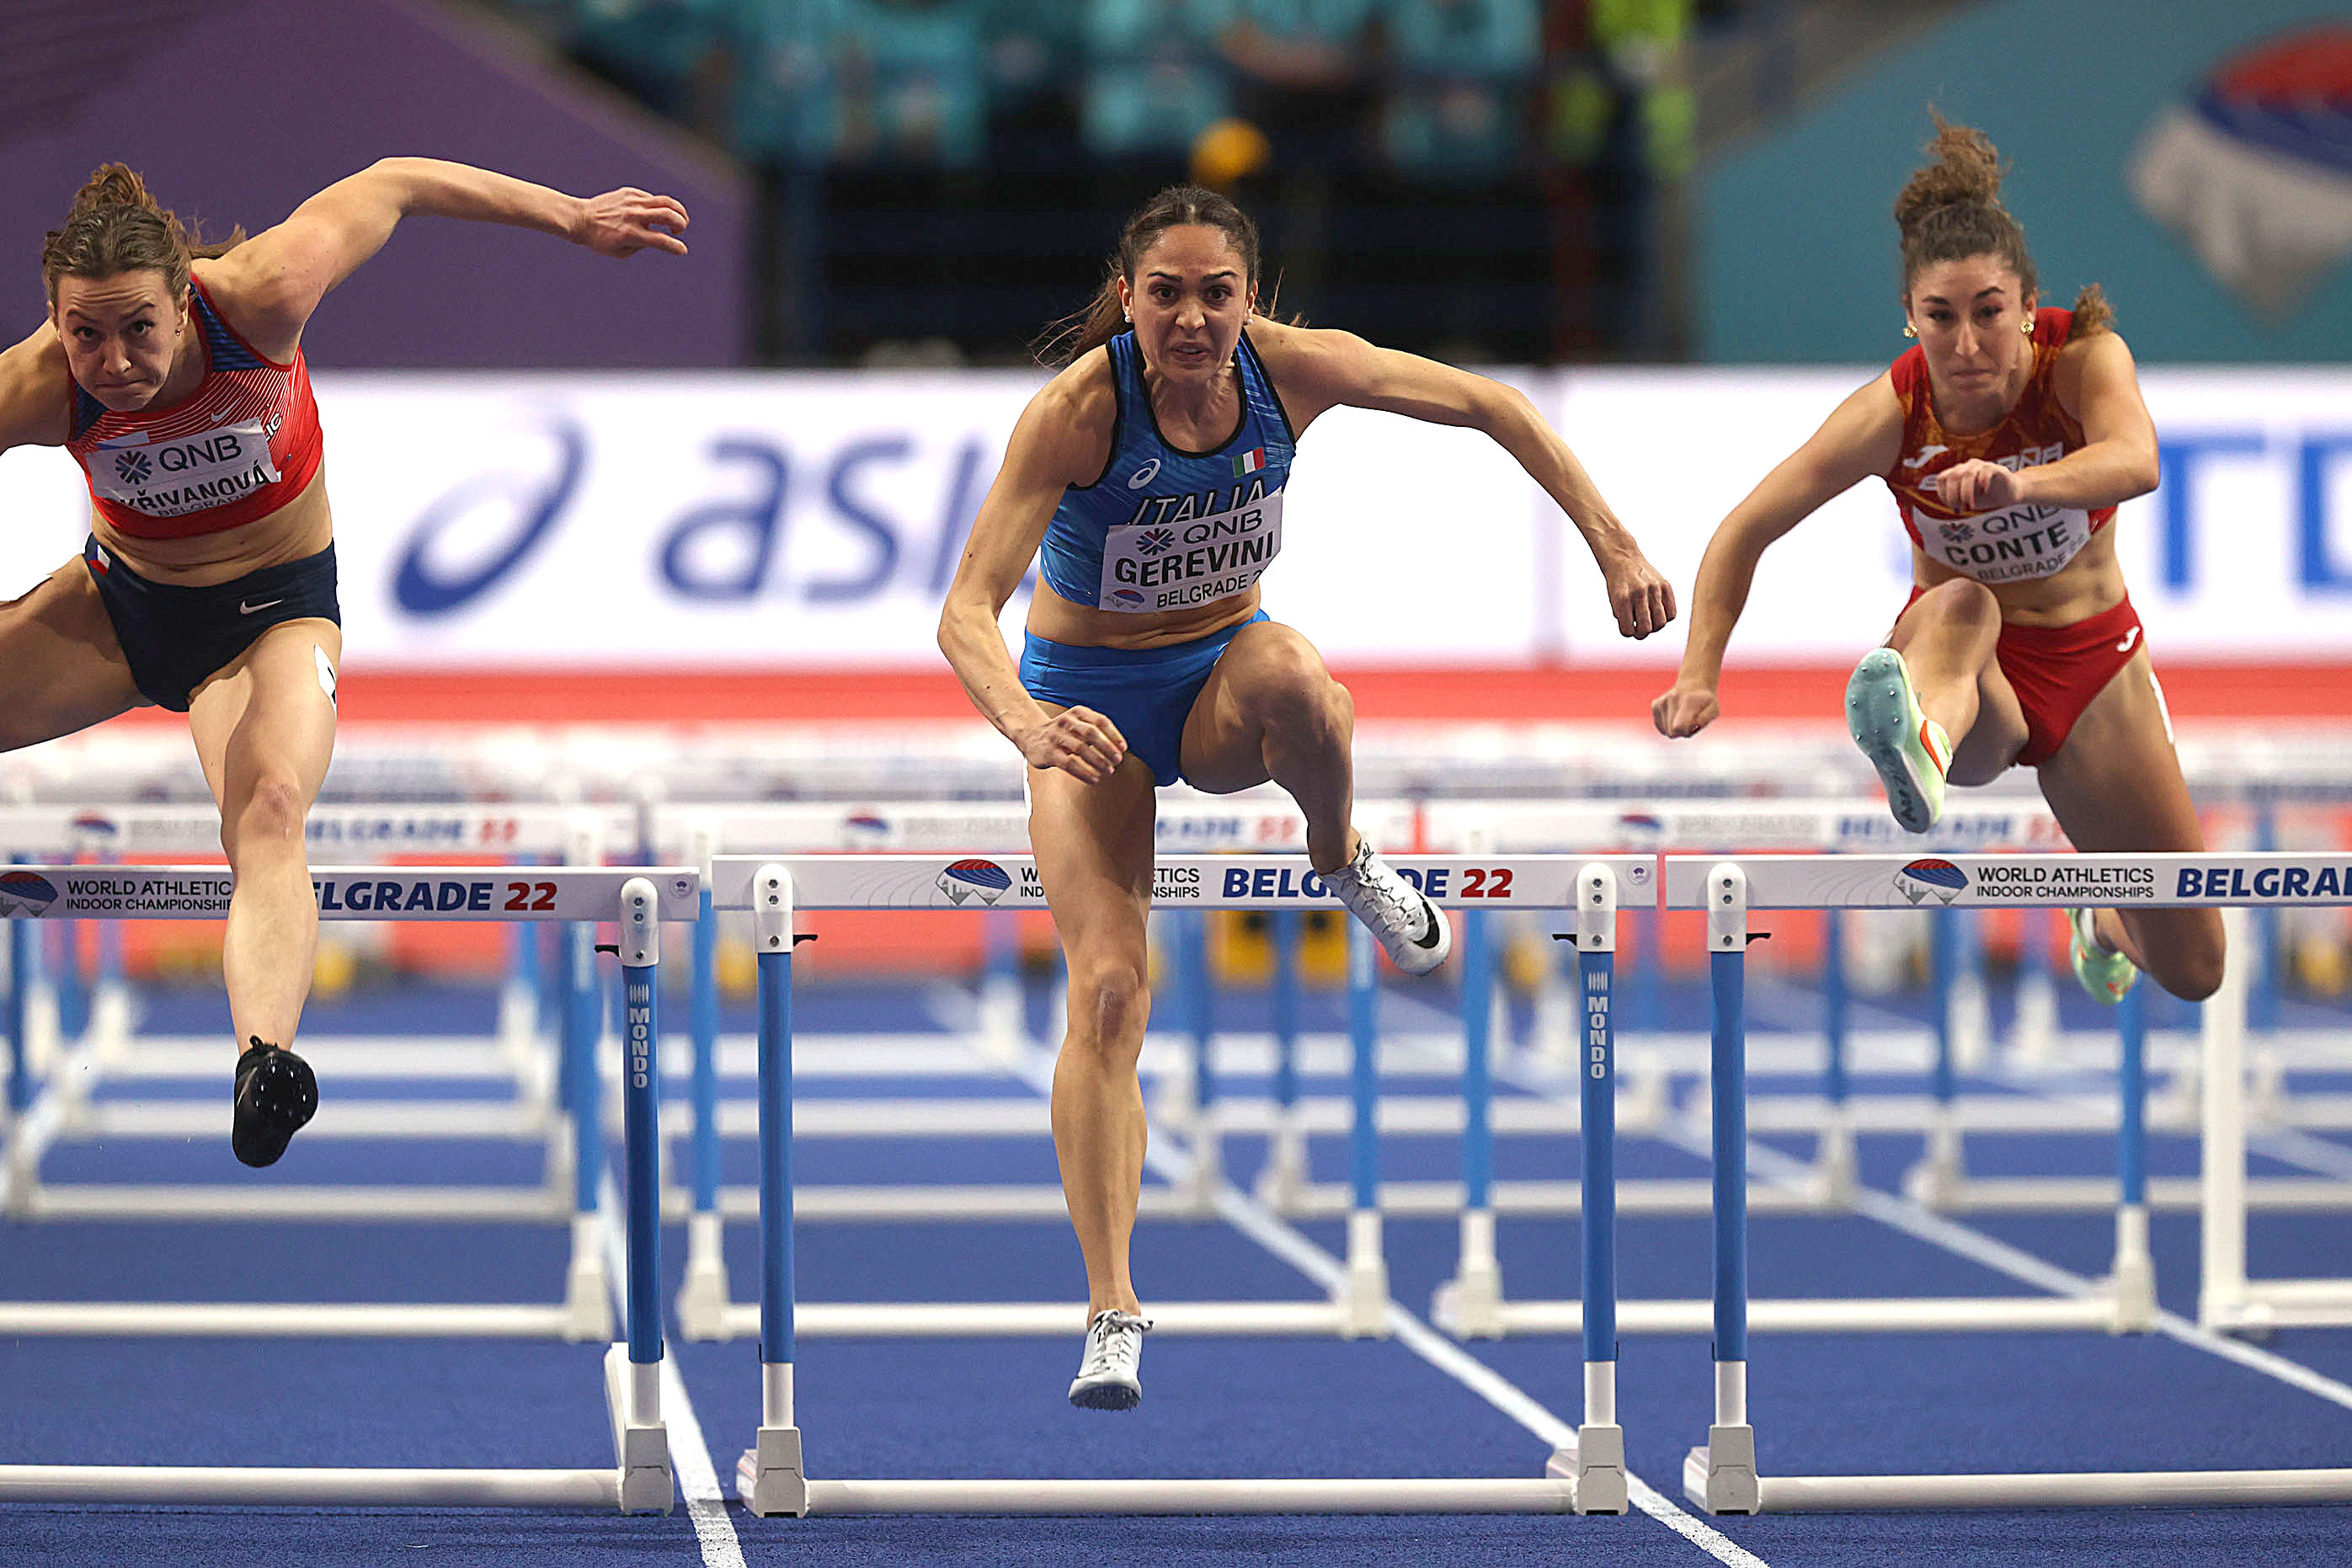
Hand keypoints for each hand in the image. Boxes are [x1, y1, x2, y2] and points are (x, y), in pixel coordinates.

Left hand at [573, 188, 689, 257]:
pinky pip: (651, 198)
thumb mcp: (621, 252)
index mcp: (631, 234)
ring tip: (678, 219)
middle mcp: (633, 216)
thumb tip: (658, 237)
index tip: (682, 250)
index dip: (677, 247)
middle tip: (679, 230)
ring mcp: (632, 201)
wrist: (580, 219)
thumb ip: (642, 246)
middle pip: (669, 215)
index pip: (662, 240)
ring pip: (666, 201)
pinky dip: (658, 207)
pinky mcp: (629, 192)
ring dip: (679, 211)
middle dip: (682, 224)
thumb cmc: (600, 240)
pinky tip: (653, 214)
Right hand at [1016, 706, 1127, 783]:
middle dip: (1107, 748)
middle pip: (1091, 733)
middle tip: (1118, 760)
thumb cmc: (1061, 732)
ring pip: (1081, 749)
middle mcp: (1066, 722)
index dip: (1114, 735)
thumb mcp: (1077, 724)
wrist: (1029, 735)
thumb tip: (1119, 749)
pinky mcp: (1049, 753)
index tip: (1123, 748)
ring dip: (1098, 761)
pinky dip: (1084, 773)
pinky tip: (1093, 779)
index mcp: (1077, 713)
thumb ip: (1095, 732)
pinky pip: (1069, 764)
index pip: (1100, 721)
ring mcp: (1056, 737)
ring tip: (1109, 771)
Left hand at [1595, 537, 1677, 640]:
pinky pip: (1671, 613)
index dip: (1628, 632)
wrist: (1623, 559)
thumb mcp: (1614, 600)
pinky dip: (1666, 618)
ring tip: (1649, 621)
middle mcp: (1639, 593)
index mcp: (1622, 599)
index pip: (1628, 630)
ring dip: (1654, 627)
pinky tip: (1658, 613)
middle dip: (1642, 633)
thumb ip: (1625, 617)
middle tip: (1640, 629)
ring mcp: (1654, 589)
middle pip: (1646, 629)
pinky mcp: (1665, 585)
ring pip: (1661, 623)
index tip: (1628, 628)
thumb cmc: (1618, 584)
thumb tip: (1640, 632)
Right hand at [1651, 678, 1718, 737]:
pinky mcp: (1655, 705)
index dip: (1687, 732)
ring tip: (1684, 718)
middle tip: (1691, 721)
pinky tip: (1676, 716)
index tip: (1695, 725)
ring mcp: (1662, 702)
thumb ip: (1705, 720)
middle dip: (1683, 732)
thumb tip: (1692, 726)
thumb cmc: (1705, 702)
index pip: (1679, 727)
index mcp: (1688, 701)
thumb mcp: (1714, 710)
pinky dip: (1669, 726)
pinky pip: (1662, 728)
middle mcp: (1672, 699)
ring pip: (1667, 732)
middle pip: (1672, 733)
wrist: (1695, 683)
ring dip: (1676, 730)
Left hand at [1929, 459, 2024, 511]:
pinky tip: (1984, 493)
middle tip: (1961, 509)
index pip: (1942, 478)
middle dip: (1954, 494)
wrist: (2008, 494)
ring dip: (1967, 493)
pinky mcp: (1996, 468)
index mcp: (1957, 472)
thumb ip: (1954, 499)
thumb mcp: (1965, 500)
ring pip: (1968, 474)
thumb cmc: (1983, 496)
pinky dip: (1982, 483)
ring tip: (1971, 506)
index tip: (1954, 507)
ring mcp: (1982, 466)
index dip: (1944, 493)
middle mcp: (1968, 466)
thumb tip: (1949, 501)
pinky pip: (1986, 471)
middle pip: (1954, 475)